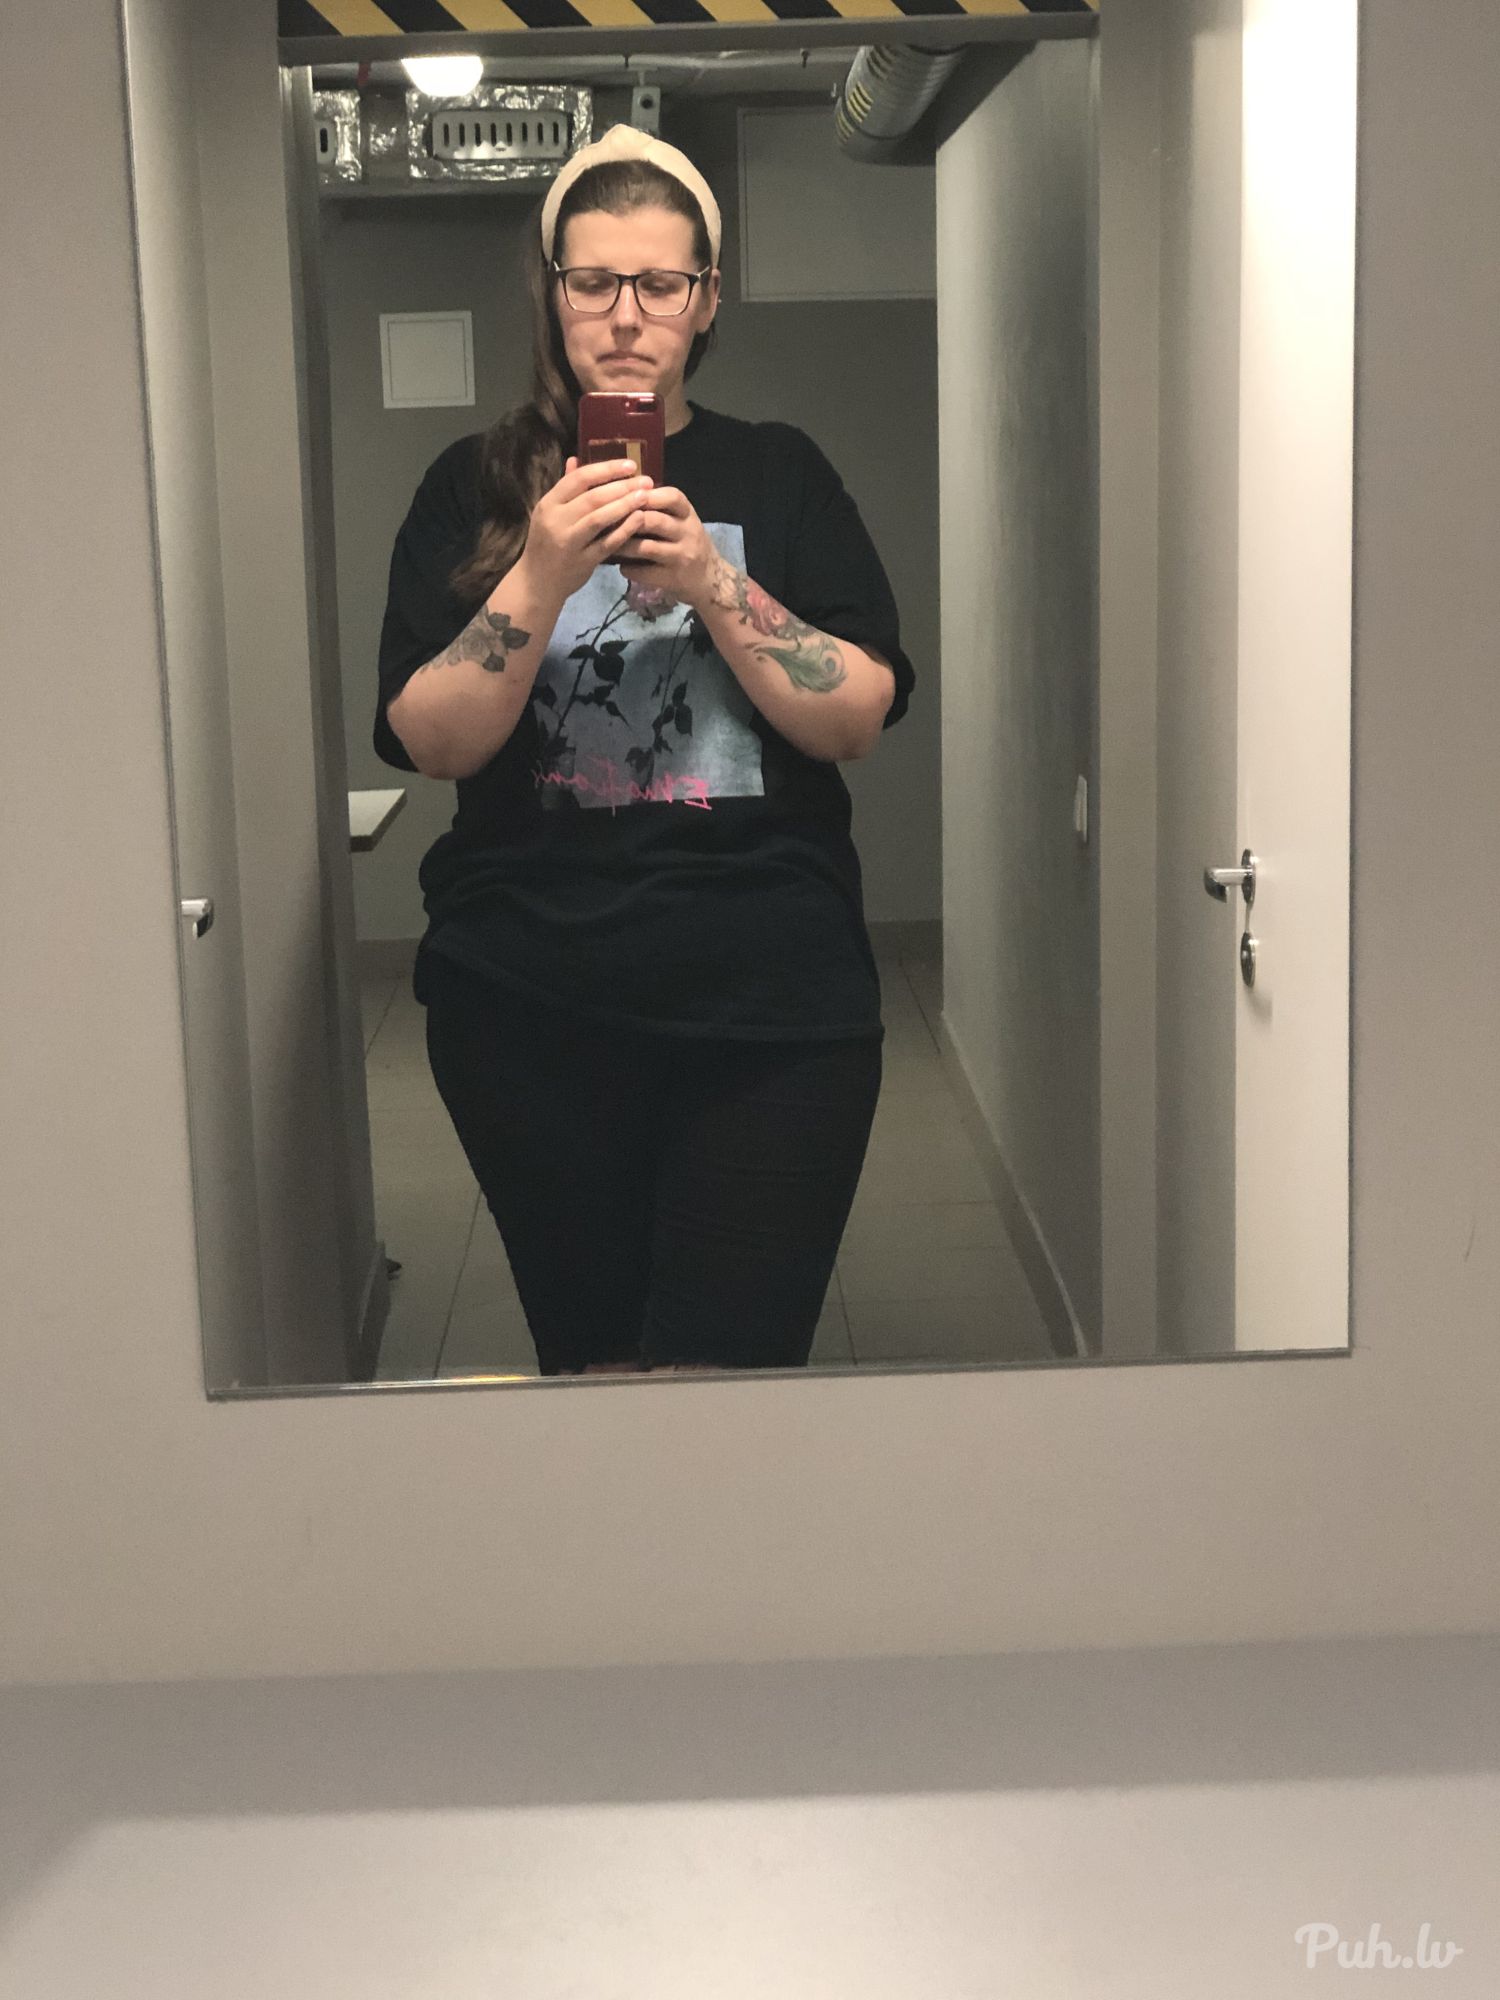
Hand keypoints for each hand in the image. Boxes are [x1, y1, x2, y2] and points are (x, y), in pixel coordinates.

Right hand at [520, 456, 653, 602]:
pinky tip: (639, 519)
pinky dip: (624, 530)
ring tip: (646, 496)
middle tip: (646, 480)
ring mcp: (569, 542)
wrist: (537, 583)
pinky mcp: (582, 561)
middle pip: (592, 497)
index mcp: (548, 504)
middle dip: (622, 486)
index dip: (606, 469)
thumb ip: (565, 488)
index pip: (579, 479)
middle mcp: (556, 520)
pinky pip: (607, 543)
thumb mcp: (549, 513)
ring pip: (599, 518)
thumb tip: (575, 459)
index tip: (630, 465)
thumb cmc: (546, 543)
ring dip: (625, 505)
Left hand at [616, 486, 719, 612]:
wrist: (709, 579)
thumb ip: (660, 508)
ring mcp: (682, 557)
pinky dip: (629, 569)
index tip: (626, 494)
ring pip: (646, 547)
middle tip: (604, 521)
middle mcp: (688, 533)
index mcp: (688, 514)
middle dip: (627, 520)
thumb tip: (623, 493)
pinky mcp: (673, 579)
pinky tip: (621, 566)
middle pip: (654, 521)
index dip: (647, 494)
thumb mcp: (682, 521)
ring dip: (622, 545)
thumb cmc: (687, 543)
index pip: (671, 497)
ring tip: (607, 544)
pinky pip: (645, 572)